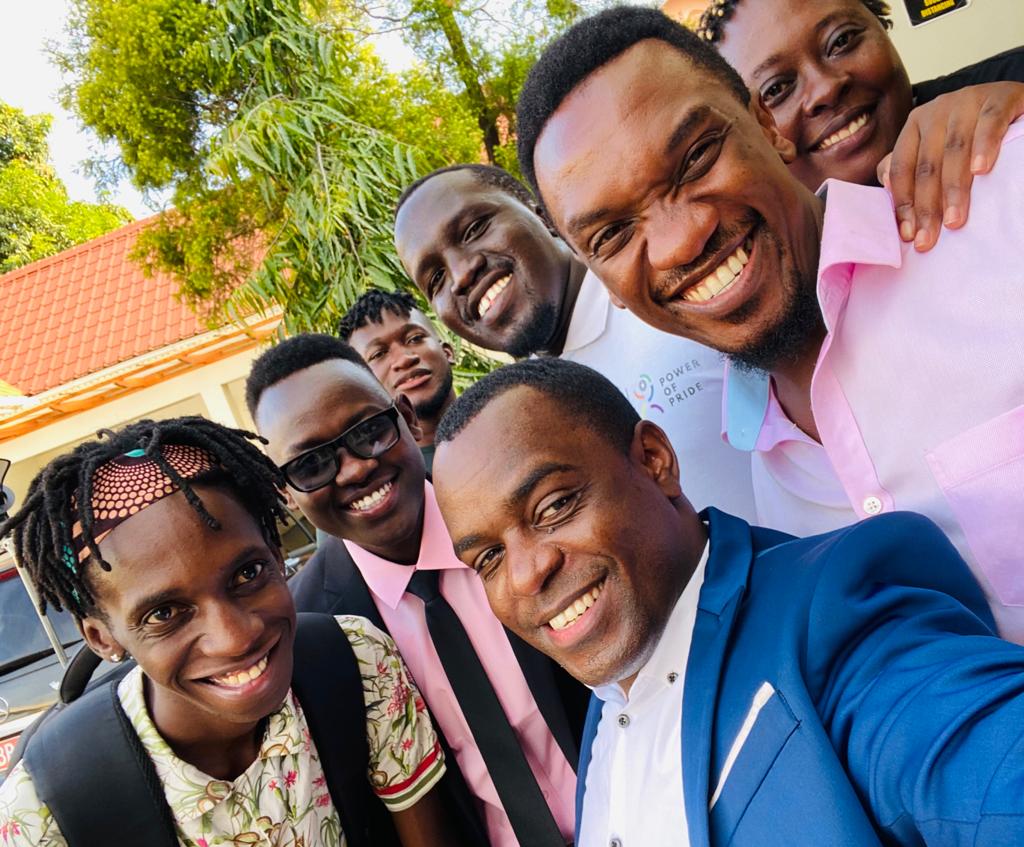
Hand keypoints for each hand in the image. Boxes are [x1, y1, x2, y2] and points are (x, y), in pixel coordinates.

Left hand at [878, 81, 1023, 251]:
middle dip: (926, 207)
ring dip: (953, 189)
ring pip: (955, 151)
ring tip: (954, 220)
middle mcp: (936, 111)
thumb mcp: (935, 147)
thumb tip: (885, 187)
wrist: (1009, 100)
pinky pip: (989, 123)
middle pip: (926, 166)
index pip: (902, 169)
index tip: (908, 235)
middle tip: (928, 239)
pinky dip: (984, 147)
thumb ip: (909, 166)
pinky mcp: (998, 96)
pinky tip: (980, 171)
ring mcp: (966, 101)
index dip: (903, 204)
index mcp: (915, 125)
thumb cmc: (969, 132)